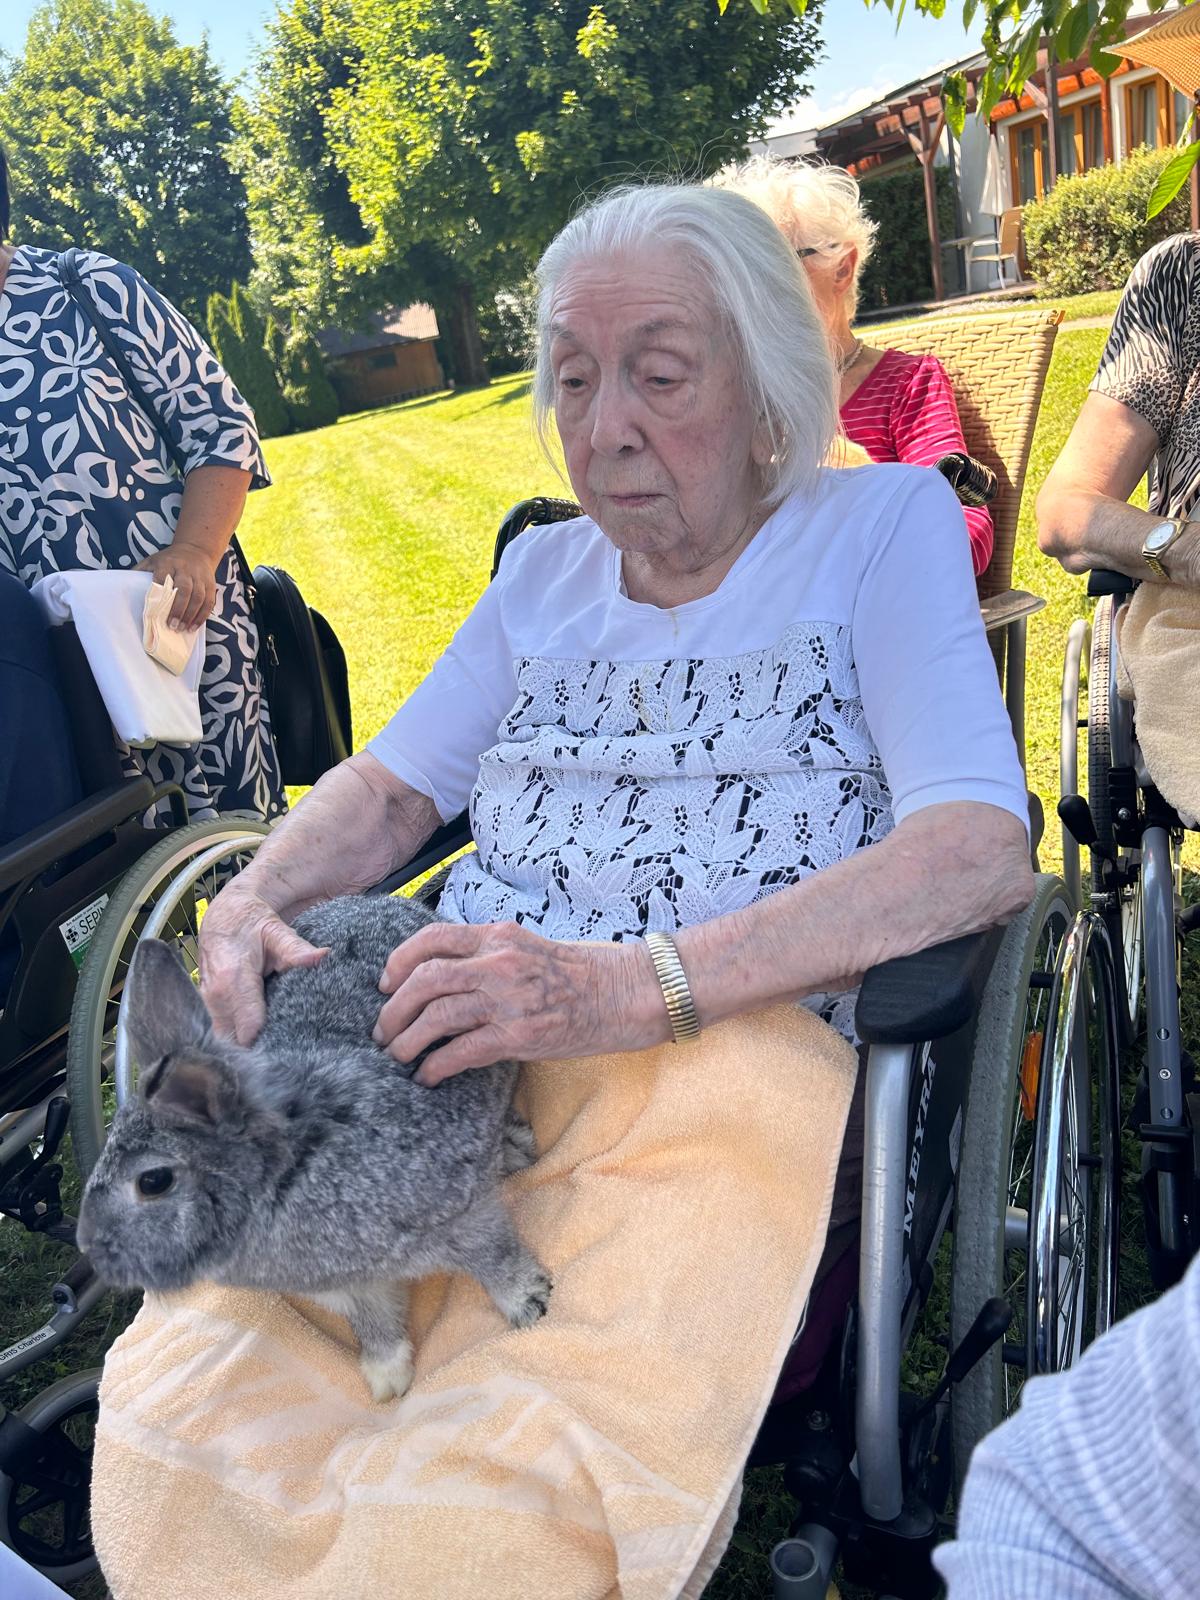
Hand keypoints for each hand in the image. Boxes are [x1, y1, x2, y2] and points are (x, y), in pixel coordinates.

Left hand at [136, 542, 219, 629]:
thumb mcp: (153, 560)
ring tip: (183, 629)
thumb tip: (123, 586)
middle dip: (179, 609)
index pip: (164, 576)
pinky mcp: (210, 584)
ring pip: (198, 597)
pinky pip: (209, 601)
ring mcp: (200, 577)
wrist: (196, 549)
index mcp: (169, 562)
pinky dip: (202, 615)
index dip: (161, 591)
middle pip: (184, 589)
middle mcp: (186, 569)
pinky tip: (194, 626)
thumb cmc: (169, 559)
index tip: (156, 607)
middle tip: (172, 625)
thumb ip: (140, 571)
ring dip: (191, 615)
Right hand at [199, 883, 327, 1044]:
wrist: (223, 915)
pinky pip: (220, 1032)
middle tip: (288, 1053)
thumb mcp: (275, 932)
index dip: (270, 1044)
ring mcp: (207, 1004)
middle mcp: (215, 997)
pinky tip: (257, 1040)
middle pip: (236, 1042)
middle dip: (259, 1051)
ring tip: (275, 1050)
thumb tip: (323, 957)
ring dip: (246, 1047)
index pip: (249, 1029)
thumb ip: (296, 950)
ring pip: (226, 1041)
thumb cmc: (250, 923)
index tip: (293, 1049)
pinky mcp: (206, 1007)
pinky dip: (236, 1039)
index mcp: (233, 980)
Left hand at [372, 921, 669, 1084]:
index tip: (385, 983)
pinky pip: (462, 1052)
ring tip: (397, 1056)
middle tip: (383, 1030)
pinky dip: (435, 1066)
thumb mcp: (528, 948)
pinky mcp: (520, 1036)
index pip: (432, 939)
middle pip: (424, 980)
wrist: (626, 993)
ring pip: (436, 1017)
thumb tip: (442, 976)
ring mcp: (509, 999)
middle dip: (393, 1009)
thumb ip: (488, 955)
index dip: (398, 962)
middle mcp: (499, 963)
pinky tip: (427, 1076)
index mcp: (498, 936)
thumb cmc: (580, 973)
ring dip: (407, 1040)